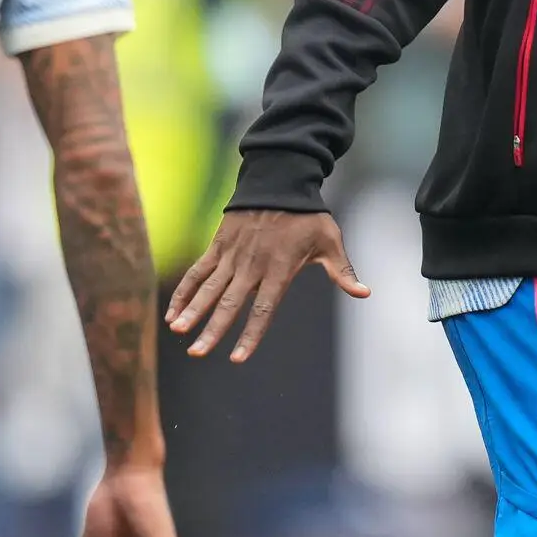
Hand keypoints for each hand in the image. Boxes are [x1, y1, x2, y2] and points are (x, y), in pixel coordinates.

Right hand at [165, 209, 369, 361]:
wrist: (279, 178)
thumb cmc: (308, 214)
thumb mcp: (330, 241)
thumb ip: (343, 271)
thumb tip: (365, 293)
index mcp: (279, 269)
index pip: (263, 310)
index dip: (250, 335)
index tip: (237, 358)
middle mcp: (252, 266)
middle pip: (228, 304)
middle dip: (212, 330)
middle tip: (197, 353)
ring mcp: (232, 255)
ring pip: (208, 288)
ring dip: (192, 311)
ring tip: (177, 331)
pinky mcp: (218, 245)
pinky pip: (197, 271)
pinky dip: (184, 291)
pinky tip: (172, 312)